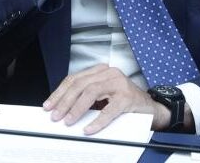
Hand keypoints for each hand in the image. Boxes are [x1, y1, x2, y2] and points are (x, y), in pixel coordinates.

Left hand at [43, 64, 166, 133]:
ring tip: (68, 121)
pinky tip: (89, 128)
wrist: (151, 109)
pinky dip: (97, 120)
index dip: (59, 92)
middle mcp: (109, 73)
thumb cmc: (124, 102)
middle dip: (64, 101)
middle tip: (55, 115)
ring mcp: (119, 84)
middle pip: (79, 85)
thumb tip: (62, 108)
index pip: (74, 79)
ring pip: (91, 92)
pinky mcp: (128, 97)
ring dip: (76, 108)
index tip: (49, 105)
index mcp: (100, 71)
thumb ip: (86, 97)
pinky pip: (109, 110)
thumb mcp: (102, 96)